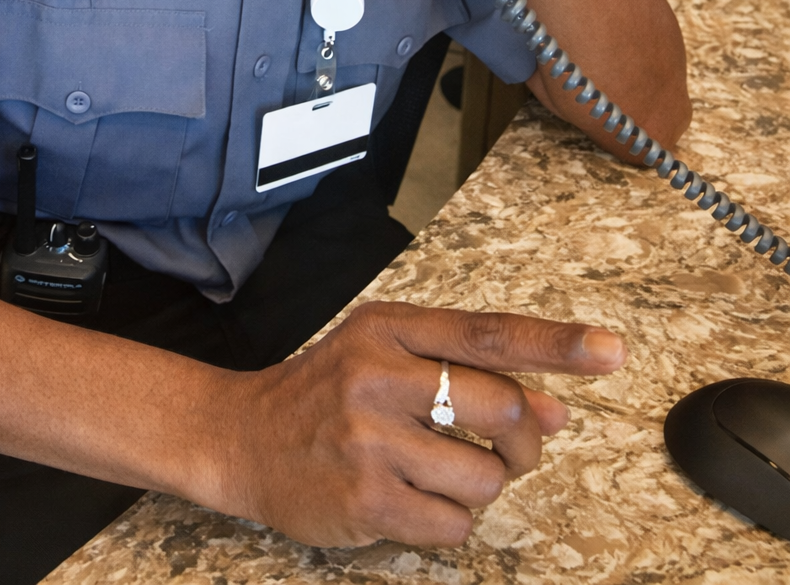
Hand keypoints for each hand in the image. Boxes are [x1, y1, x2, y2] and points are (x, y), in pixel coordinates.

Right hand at [220, 301, 625, 547]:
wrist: (240, 437)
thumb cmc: (327, 394)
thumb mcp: (390, 358)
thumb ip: (470, 373)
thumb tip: (558, 408)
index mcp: (390, 327)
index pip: (489, 333)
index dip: (558, 345)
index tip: (612, 350)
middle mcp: (379, 375)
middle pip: (505, 407)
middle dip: (524, 439)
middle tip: (508, 447)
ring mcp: (370, 439)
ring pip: (487, 475)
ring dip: (481, 485)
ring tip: (436, 472)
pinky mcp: (366, 500)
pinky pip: (455, 524)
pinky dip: (449, 520)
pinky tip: (410, 500)